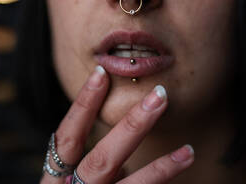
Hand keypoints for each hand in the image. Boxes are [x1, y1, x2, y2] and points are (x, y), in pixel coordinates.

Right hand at [40, 66, 193, 183]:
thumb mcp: (74, 182)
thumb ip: (96, 161)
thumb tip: (127, 131)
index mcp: (55, 180)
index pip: (68, 136)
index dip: (83, 105)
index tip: (102, 73)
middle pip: (103, 158)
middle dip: (133, 126)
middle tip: (160, 97)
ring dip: (162, 168)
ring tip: (189, 150)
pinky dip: (161, 183)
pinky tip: (182, 171)